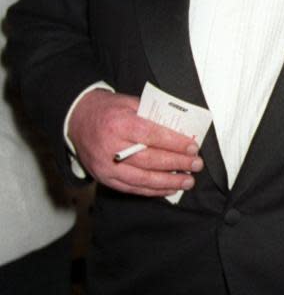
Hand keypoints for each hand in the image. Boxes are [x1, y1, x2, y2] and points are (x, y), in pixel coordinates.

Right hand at [68, 88, 202, 195]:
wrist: (76, 119)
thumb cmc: (106, 110)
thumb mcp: (129, 103)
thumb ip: (152, 115)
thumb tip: (180, 128)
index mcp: (118, 124)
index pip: (152, 136)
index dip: (175, 143)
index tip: (193, 147)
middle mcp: (111, 147)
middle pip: (150, 159)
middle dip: (177, 163)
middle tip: (196, 165)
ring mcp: (106, 166)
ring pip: (142, 178)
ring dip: (168, 182)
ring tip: (187, 181)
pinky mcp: (104, 178)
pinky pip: (132, 188)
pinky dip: (152, 190)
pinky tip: (168, 189)